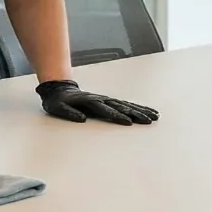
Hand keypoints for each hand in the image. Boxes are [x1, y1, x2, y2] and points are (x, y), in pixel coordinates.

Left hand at [36, 80, 158, 125]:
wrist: (59, 89)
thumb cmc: (58, 101)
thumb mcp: (58, 107)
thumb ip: (69, 113)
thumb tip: (82, 118)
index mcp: (90, 101)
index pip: (106, 109)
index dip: (116, 115)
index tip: (127, 122)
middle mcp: (101, 99)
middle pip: (121, 107)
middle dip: (136, 114)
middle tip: (148, 120)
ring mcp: (106, 99)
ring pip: (127, 105)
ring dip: (141, 111)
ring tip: (154, 117)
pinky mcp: (108, 101)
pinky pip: (125, 104)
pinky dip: (137, 108)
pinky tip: (147, 112)